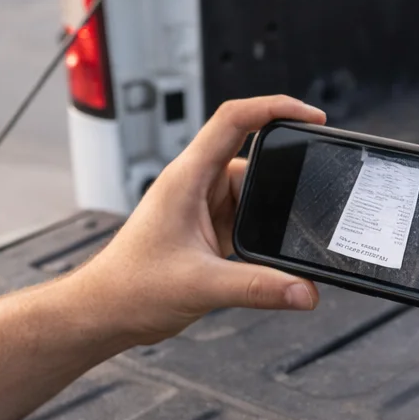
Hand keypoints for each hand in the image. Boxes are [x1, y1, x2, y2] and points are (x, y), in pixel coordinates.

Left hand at [74, 96, 324, 344]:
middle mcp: (195, 184)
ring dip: (273, 210)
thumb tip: (304, 290)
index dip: (275, 107)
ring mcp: (201, 206)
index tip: (310, 116)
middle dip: (285, 172)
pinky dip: (265, 229)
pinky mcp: (207, 230)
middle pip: (253, 159)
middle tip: (313, 188)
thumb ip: (259, 288)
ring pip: (253, 193)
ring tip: (291, 231)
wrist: (105, 311)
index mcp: (187, 177)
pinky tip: (275, 249)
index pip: (234, 119)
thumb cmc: (130, 287)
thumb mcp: (202, 286)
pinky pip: (246, 218)